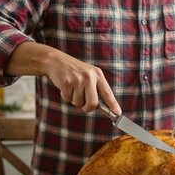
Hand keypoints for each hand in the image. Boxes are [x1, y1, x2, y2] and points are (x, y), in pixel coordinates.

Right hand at [7, 42, 121, 113]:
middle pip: (93, 103)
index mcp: (98, 75)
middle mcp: (89, 77)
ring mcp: (78, 79)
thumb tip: (103, 107)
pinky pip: (68, 99)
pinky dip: (66, 96)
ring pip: (78, 103)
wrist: (56, 60)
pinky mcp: (67, 82)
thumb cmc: (75, 71)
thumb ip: (96, 88)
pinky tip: (65, 86)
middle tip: (84, 105)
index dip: (113, 104)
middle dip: (87, 108)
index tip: (118, 113)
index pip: (108, 93)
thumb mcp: (89, 75)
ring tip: (72, 88)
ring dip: (74, 100)